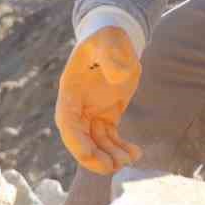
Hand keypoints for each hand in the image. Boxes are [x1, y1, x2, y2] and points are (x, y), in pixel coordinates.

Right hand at [55, 27, 142, 174]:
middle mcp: (77, 106)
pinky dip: (121, 149)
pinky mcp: (107, 116)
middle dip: (93, 156)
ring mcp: (91, 113)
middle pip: (79, 139)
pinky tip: (137, 153)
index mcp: (71, 90)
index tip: (88, 154)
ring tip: (130, 159)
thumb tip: (119, 75)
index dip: (75, 140)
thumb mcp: (111, 40)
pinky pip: (111, 139)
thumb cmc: (109, 37)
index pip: (67, 121)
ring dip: (110, 156)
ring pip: (96, 143)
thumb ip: (113, 54)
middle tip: (113, 167)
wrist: (117, 40)